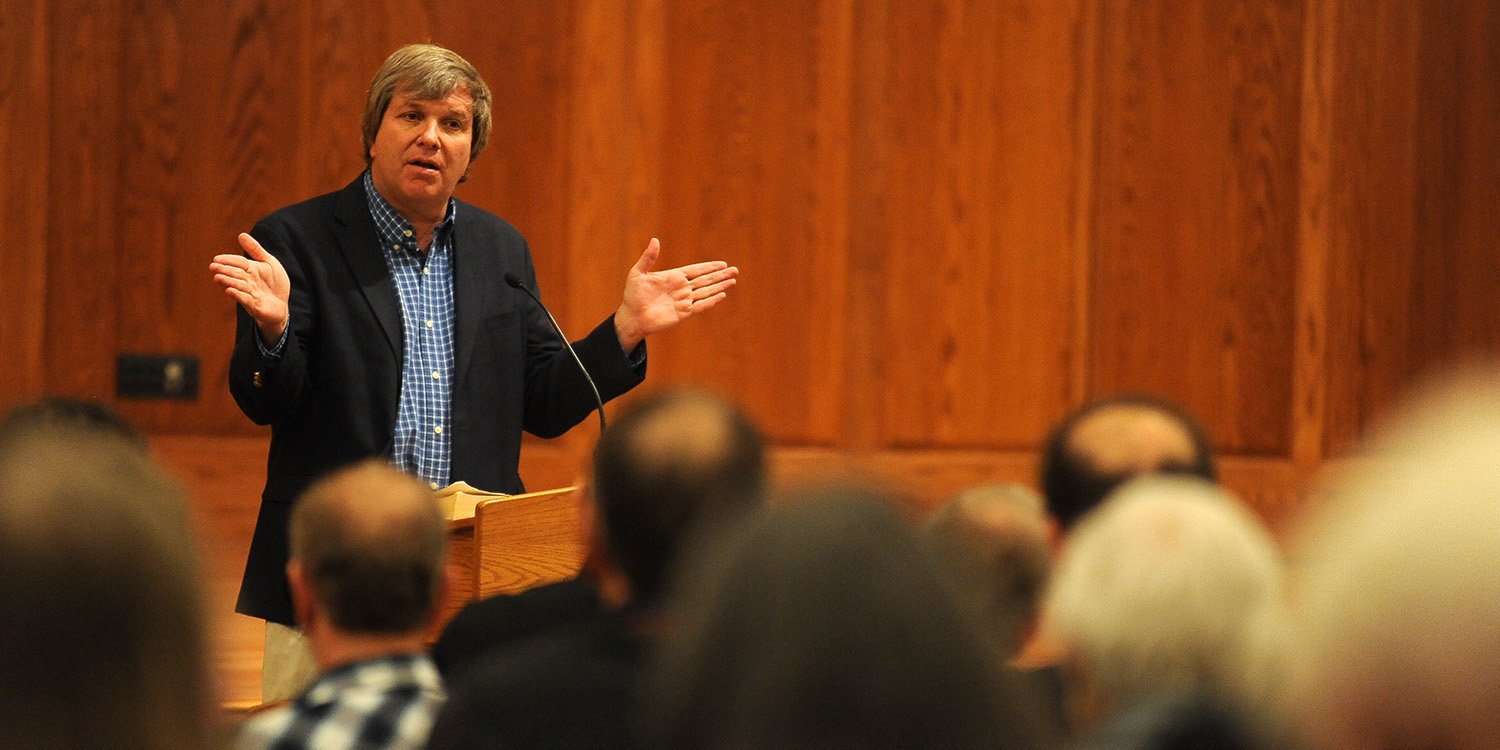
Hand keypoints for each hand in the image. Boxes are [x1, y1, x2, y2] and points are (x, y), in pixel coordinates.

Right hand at [211, 233, 290, 341]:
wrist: (282, 305)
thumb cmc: (275, 283)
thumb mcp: (269, 263)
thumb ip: (255, 250)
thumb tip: (241, 234)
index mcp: (251, 270)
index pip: (239, 263)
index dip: (228, 260)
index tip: (216, 259)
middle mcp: (249, 282)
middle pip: (237, 274)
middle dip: (225, 270)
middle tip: (213, 267)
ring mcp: (251, 295)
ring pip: (239, 287)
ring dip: (229, 282)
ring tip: (218, 278)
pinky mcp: (256, 307)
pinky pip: (247, 301)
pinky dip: (238, 296)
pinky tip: (229, 291)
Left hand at [614, 238, 737, 350]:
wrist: (632, 317)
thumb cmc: (633, 296)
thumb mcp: (638, 273)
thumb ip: (648, 257)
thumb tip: (655, 240)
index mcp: (673, 277)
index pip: (696, 270)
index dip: (709, 266)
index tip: (723, 264)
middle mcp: (681, 288)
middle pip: (705, 280)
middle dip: (720, 275)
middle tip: (735, 270)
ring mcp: (683, 301)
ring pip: (706, 291)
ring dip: (719, 286)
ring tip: (733, 281)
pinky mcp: (683, 313)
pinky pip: (700, 306)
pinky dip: (711, 301)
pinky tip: (722, 295)